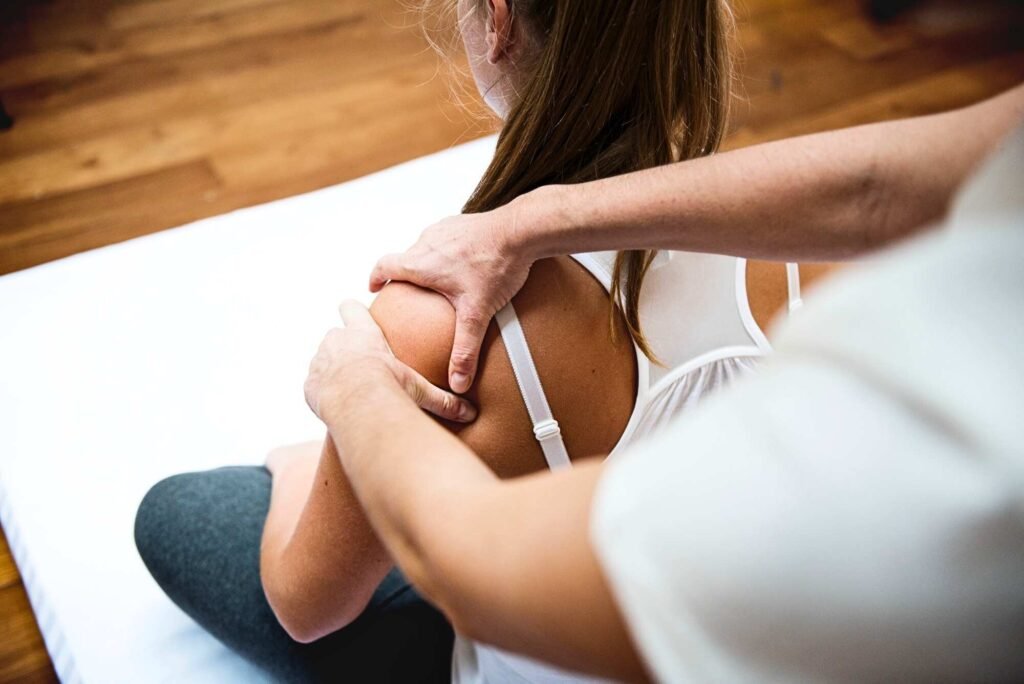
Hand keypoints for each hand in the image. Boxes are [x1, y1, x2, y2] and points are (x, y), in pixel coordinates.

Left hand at [304, 301, 477, 424]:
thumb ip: (443, 399)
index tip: (354, 313)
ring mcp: (319, 361)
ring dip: (331, 370)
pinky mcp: (309, 384)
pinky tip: (336, 404)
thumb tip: (470, 412)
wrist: (356, 403)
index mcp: (362, 332)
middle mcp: (336, 340)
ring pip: (322, 359)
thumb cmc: (389, 386)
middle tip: (359, 364)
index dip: (351, 310)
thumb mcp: (419, 389)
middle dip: (343, 346)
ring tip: (347, 388)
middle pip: (335, 334)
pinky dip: (322, 392)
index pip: (350, 307)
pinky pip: (314, 385)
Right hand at [369, 203, 536, 393]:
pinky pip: (446, 239)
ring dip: (426, 263)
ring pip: (425, 247)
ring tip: (439, 282)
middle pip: (405, 259)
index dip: (375, 277)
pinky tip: (465, 265)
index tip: (375, 288)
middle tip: (410, 294)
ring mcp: (445, 229)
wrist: (521, 230)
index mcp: (420, 263)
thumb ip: (465, 349)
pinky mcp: (462, 223)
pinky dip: (447, 252)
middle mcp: (427, 242)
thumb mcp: (477, 314)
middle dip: (403, 276)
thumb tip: (458, 381)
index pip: (384, 266)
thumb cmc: (496, 265)